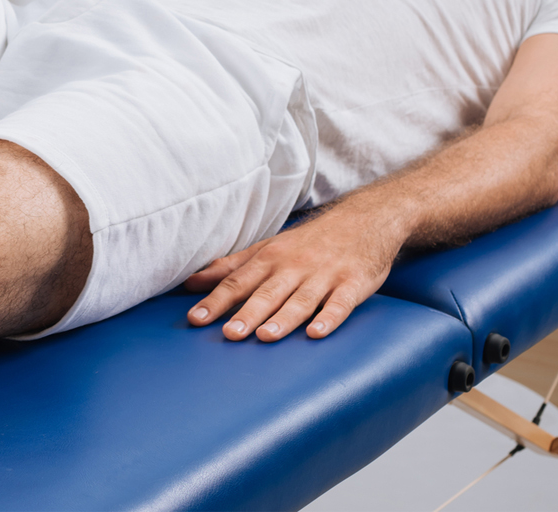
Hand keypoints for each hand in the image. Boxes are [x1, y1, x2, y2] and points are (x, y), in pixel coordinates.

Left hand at [181, 210, 401, 341]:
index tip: (195, 319)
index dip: (215, 300)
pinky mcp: (353, 284)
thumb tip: (192, 282)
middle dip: (246, 313)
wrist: (365, 220)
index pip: (237, 282)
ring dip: (283, 319)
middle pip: (266, 293)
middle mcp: (294, 267)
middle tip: (228, 334)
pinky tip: (317, 333)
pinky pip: (341, 303)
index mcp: (270, 259)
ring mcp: (325, 275)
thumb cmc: (308, 242)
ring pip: (300, 300)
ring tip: (265, 336)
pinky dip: (329, 318)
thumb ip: (231, 267)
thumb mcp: (267, 248)